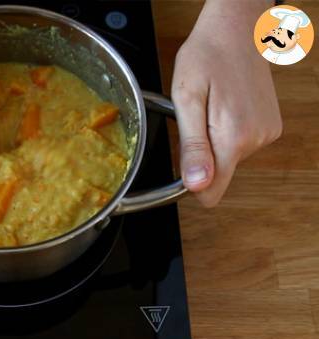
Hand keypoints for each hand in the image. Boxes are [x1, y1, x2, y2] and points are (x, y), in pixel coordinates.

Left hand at [171, 0, 281, 206]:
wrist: (235, 29)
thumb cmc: (206, 57)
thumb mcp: (186, 100)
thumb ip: (192, 146)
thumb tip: (197, 185)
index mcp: (233, 138)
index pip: (211, 193)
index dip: (191, 183)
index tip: (184, 159)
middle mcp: (255, 140)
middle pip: (217, 174)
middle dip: (201, 154)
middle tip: (196, 119)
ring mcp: (266, 133)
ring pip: (228, 159)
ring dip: (214, 140)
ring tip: (211, 108)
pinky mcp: (269, 126)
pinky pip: (240, 144)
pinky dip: (227, 131)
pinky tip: (225, 107)